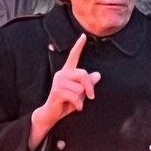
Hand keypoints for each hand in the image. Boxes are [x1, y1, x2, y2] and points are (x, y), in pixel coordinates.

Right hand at [29, 34, 100, 150]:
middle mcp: (62, 74)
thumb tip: (98, 75)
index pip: (73, 56)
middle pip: (83, 74)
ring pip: (80, 88)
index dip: (78, 46)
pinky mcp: (57, 92)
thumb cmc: (66, 102)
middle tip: (91, 97)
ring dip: (81, 98)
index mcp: (67, 72)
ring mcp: (58, 82)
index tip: (84, 36)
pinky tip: (76, 108)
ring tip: (74, 102)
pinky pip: (75, 97)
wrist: (51, 114)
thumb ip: (88, 83)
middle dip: (90, 87)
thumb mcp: (80, 92)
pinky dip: (78, 105)